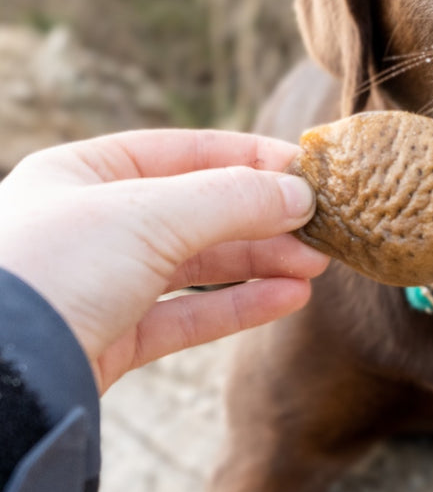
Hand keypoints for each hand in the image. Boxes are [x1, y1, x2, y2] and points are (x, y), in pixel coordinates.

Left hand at [0, 129, 327, 393]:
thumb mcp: (149, 214)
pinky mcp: (110, 339)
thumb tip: (300, 192)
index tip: (307, 170)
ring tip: (316, 265)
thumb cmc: (52, 269)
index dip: (248, 157)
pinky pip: (187, 314)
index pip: (183, 152)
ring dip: (260, 262)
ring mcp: (100, 284)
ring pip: (197, 265)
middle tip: (321, 228)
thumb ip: (232, 198)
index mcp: (83, 173)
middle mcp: (90, 224)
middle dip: (264, 217)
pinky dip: (238, 305)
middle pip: (198, 210)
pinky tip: (287, 298)